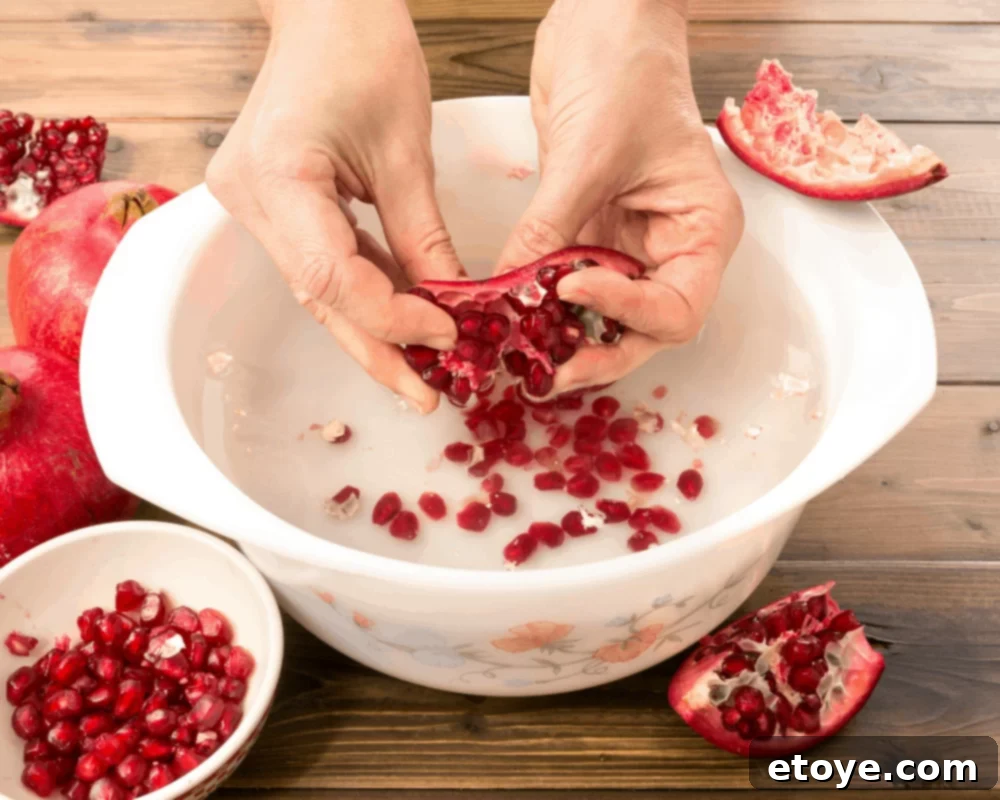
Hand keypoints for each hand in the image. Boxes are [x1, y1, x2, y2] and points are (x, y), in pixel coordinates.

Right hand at [207, 0, 460, 412]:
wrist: (323, 5)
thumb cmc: (363, 49)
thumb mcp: (407, 149)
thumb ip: (423, 236)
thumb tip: (452, 306)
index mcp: (278, 175)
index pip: (331, 277)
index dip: (391, 317)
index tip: (447, 333)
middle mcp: (250, 199)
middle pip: (318, 297)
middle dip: (378, 349)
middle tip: (426, 393)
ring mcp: (255, 204)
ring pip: (319, 289)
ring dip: (373, 328)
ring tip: (424, 368)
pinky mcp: (274, 204)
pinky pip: (321, 262)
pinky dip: (365, 291)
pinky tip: (404, 320)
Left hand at [499, 0, 743, 394]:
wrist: (603, 18)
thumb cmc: (627, 65)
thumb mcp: (589, 153)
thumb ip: (549, 226)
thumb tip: (508, 290)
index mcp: (702, 230)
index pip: (678, 307)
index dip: (627, 315)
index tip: (570, 290)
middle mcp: (670, 248)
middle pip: (642, 330)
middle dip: (595, 353)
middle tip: (546, 373)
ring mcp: (628, 244)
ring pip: (602, 318)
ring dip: (563, 339)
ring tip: (521, 356)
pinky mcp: (589, 233)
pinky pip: (567, 285)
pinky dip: (540, 307)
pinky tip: (510, 318)